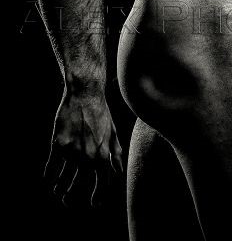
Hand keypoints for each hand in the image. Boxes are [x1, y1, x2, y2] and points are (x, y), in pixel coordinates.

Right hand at [44, 87, 122, 206]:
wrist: (85, 94)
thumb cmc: (100, 113)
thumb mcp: (113, 133)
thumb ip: (115, 154)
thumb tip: (118, 173)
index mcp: (103, 156)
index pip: (102, 184)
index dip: (98, 196)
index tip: (92, 203)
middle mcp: (88, 157)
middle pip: (78, 186)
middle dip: (72, 195)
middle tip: (68, 199)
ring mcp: (72, 152)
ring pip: (63, 180)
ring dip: (59, 188)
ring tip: (58, 190)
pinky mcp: (58, 145)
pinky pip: (51, 168)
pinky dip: (49, 177)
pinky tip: (48, 179)